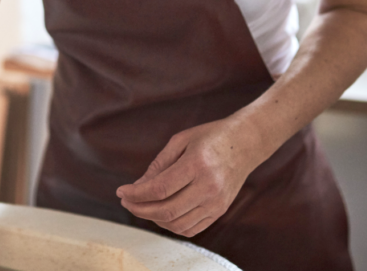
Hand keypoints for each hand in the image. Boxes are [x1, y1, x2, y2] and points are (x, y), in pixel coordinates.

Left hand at [115, 117, 261, 237]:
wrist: (245, 144)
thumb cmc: (210, 137)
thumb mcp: (181, 140)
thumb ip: (158, 165)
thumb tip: (137, 187)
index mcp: (197, 164)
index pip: (160, 188)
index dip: (136, 194)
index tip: (121, 191)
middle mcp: (209, 186)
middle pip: (167, 210)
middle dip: (140, 209)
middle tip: (126, 202)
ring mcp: (217, 202)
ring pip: (178, 224)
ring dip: (154, 219)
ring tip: (142, 207)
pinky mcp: (220, 211)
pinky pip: (191, 228)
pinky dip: (172, 225)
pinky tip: (161, 213)